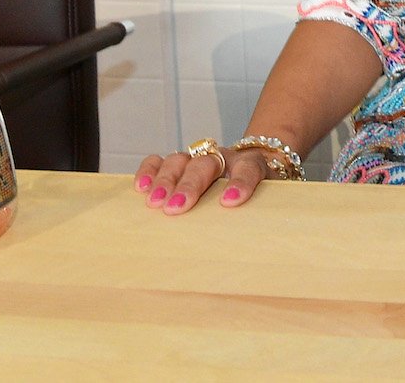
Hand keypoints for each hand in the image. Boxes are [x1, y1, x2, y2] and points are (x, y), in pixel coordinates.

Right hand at [133, 144, 274, 215]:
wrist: (250, 169)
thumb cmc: (254, 193)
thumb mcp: (264, 202)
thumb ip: (259, 212)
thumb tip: (250, 248)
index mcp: (250, 165)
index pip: (249, 169)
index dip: (240, 183)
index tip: (230, 201)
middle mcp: (222, 157)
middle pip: (206, 164)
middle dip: (190, 185)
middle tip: (176, 207)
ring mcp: (198, 157)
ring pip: (180, 160)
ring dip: (166, 180)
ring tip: (154, 203)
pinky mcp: (179, 163)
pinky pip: (160, 161)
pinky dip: (149, 171)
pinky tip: (140, 188)